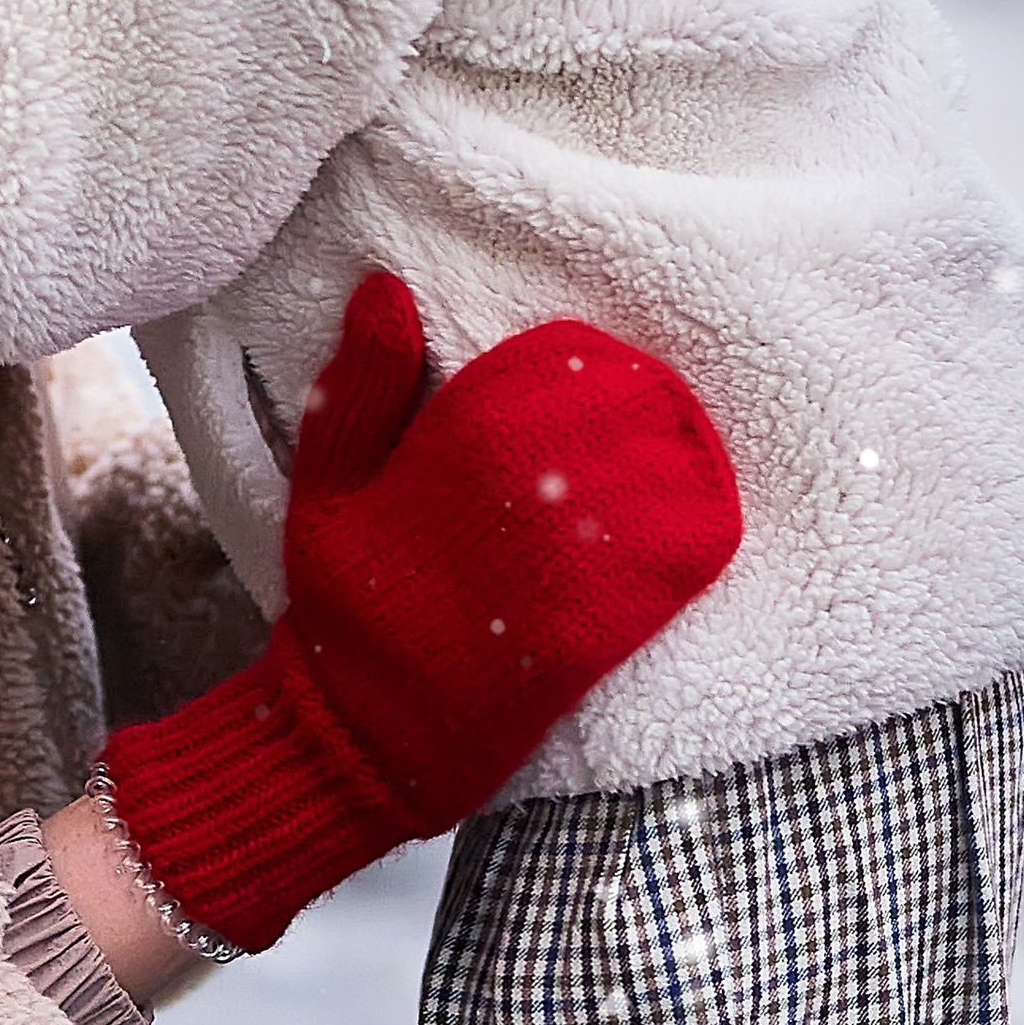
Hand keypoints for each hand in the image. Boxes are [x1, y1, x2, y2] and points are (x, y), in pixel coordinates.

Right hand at [96, 277, 742, 955]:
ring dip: (684, 458)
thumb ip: (362, 387)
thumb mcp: (324, 483)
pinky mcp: (593, 631)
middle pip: (625, 409)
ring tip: (684, 455)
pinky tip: (699, 520)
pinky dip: (700, 530)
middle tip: (658, 407)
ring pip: (661, 476)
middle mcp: (515, 493)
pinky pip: (676, 560)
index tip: (603, 367)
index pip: (554, 361)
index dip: (591, 359)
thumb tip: (387, 288)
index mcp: (451, 444)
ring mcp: (559, 564)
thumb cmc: (344, 604)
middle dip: (650, 402)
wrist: (362, 736)